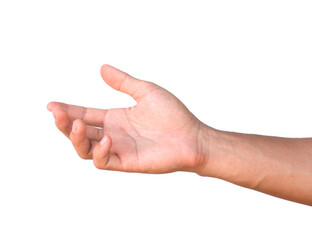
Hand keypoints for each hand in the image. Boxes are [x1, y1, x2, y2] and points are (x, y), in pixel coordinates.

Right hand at [47, 65, 205, 172]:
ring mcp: (119, 149)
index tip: (51, 104)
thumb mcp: (146, 92)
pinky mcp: (127, 162)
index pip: (85, 114)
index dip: (68, 110)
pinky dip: (99, 152)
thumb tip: (102, 68)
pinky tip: (106, 138)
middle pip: (79, 132)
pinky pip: (105, 161)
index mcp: (115, 118)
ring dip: (75, 138)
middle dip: (64, 124)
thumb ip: (124, 82)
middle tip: (56, 113)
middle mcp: (113, 134)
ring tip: (75, 124)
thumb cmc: (173, 115)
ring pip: (86, 149)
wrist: (192, 136)